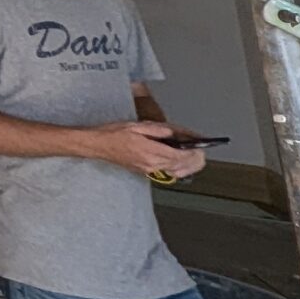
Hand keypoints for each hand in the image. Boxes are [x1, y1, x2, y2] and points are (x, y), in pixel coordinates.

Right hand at [87, 121, 204, 177]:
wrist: (98, 145)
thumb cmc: (114, 134)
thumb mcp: (137, 125)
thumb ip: (158, 130)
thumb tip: (173, 133)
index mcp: (151, 151)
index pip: (181, 156)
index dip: (194, 151)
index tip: (201, 145)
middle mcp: (152, 164)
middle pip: (182, 166)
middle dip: (195, 160)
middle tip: (202, 151)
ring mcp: (149, 170)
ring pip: (177, 172)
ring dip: (189, 166)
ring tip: (196, 157)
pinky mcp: (146, 172)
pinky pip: (168, 173)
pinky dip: (179, 169)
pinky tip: (181, 162)